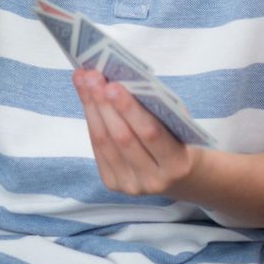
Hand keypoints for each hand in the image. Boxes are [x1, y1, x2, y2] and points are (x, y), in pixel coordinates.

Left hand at [75, 70, 197, 197]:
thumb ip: (158, 108)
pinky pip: (98, 149)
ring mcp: (131, 185)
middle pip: (122, 138)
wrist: (178, 176)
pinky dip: (91, 120)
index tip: (113, 84)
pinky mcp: (113, 184)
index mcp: (177, 164)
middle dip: (104, 104)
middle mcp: (153, 180)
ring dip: (92, 108)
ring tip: (84, 81)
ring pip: (105, 142)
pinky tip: (86, 99)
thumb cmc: (178, 139)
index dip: (129, 109)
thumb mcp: (179, 124)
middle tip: (92, 77)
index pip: (150, 133)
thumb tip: (125, 81)